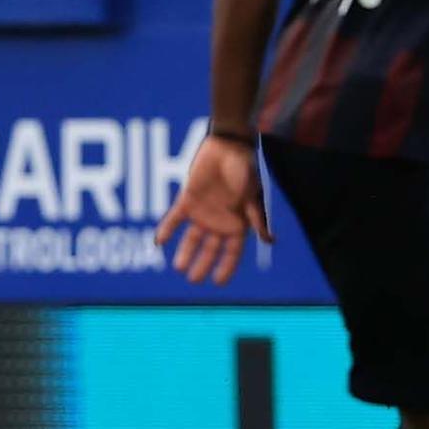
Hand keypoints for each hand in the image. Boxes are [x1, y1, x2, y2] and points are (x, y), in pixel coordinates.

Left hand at [155, 135, 271, 284]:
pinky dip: (167, 230)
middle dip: (202, 265)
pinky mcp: (188, 200)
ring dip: (185, 252)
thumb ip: (257, 218)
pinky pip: (175, 218)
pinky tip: (158, 242)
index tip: (218, 282)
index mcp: (238, 223)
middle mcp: (220, 221)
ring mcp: (203, 212)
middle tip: (193, 280)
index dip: (226, 267)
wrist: (228, 146)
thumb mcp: (252, 195)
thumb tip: (269, 241)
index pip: (232, 252)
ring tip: (178, 267)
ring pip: (192, 238)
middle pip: (210, 249)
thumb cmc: (246, 170)